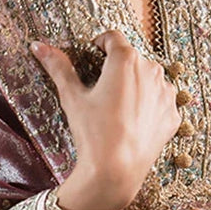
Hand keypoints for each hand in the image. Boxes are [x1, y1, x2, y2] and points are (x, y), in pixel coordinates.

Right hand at [32, 32, 180, 209]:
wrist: (116, 171)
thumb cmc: (93, 133)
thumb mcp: (72, 98)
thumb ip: (58, 67)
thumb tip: (38, 46)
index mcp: (126, 60)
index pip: (113, 37)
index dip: (100, 44)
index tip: (93, 55)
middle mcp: (152, 70)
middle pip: (132, 59)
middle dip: (117, 68)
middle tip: (102, 90)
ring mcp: (166, 93)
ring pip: (149, 79)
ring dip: (136, 86)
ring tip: (118, 108)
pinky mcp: (173, 115)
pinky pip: (160, 102)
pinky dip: (149, 107)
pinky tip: (133, 123)